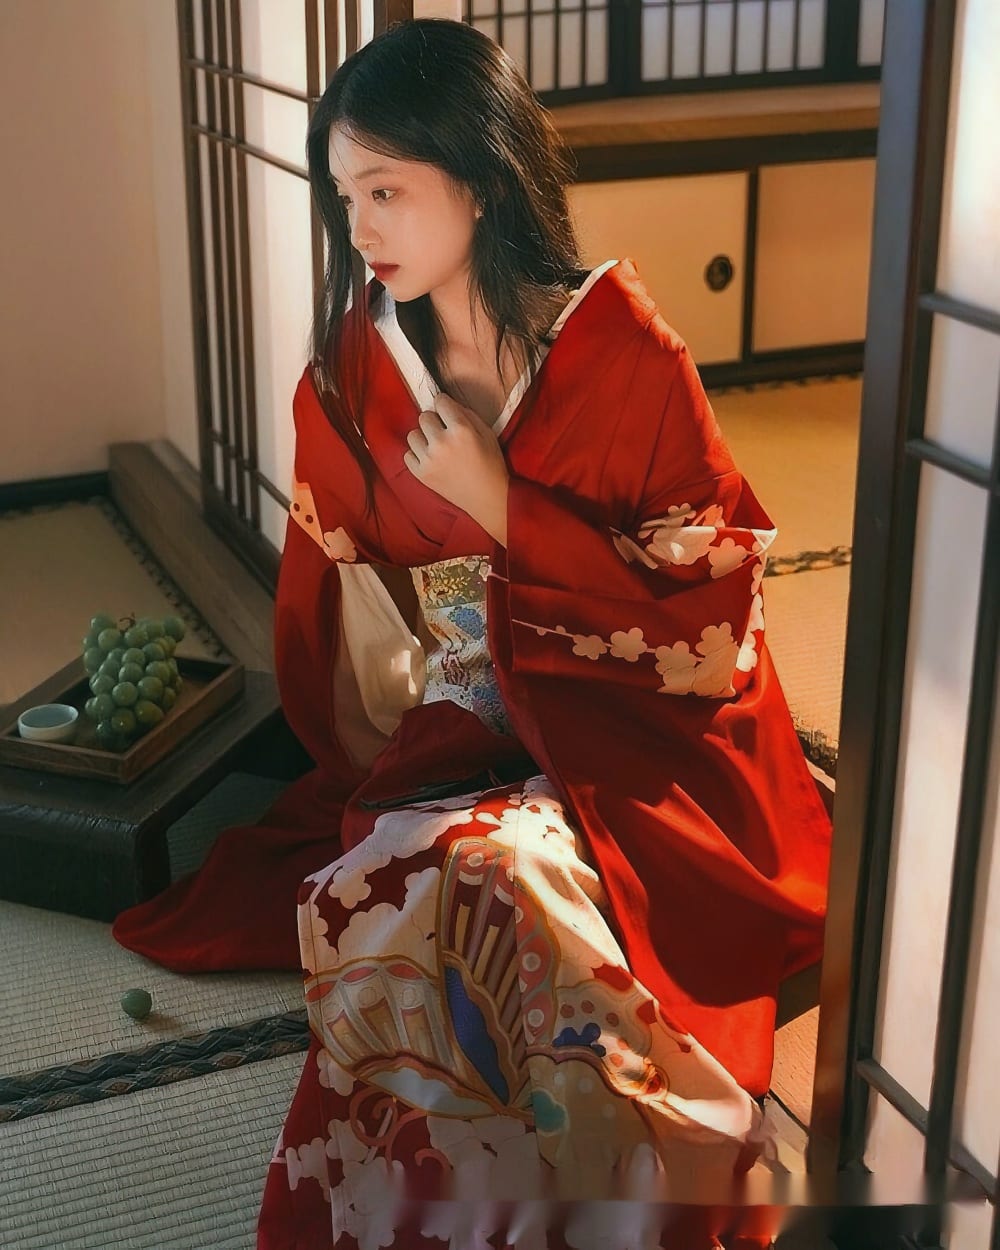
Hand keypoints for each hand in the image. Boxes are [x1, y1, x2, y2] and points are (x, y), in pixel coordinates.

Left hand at [403, 392, 508, 545]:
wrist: (486, 497)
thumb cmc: (491, 464)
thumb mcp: (487, 433)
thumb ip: (466, 414)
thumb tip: (447, 404)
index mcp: (460, 430)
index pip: (440, 402)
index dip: (445, 405)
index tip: (448, 412)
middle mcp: (441, 442)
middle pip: (423, 417)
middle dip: (434, 421)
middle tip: (444, 432)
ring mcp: (428, 459)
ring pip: (412, 434)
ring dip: (423, 437)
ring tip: (436, 447)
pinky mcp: (421, 474)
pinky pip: (407, 454)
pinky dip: (417, 455)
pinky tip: (430, 459)